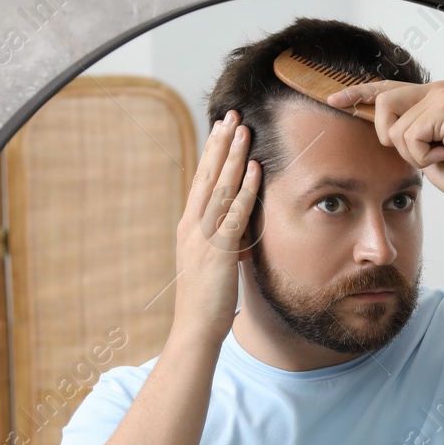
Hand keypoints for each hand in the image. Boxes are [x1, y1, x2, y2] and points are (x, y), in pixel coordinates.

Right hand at [172, 111, 260, 343]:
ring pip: (219, 188)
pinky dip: (245, 189)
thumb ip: (220, 239)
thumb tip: (235, 225)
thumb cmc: (206, 300)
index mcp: (188, 226)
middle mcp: (192, 226)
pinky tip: (255, 169)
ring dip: (233, 157)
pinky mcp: (218, 251)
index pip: (200, 181)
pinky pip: (234, 214)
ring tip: (242, 129)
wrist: (195, 328)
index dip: (211, 153)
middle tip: (230, 115)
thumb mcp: (210, 262)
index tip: (220, 128)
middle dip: (219, 143)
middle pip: (206, 176)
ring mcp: (203, 237)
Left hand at [325, 79, 443, 210]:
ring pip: (395, 126)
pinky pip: (411, 136)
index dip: (357, 93)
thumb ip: (402, 130)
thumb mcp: (421, 148)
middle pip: (383, 103)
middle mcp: (438, 88)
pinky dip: (423, 156)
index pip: (386, 88)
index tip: (333, 99)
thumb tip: (375, 126)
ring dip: (412, 153)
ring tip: (440, 155)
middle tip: (422, 153)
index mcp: (431, 94)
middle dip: (389, 137)